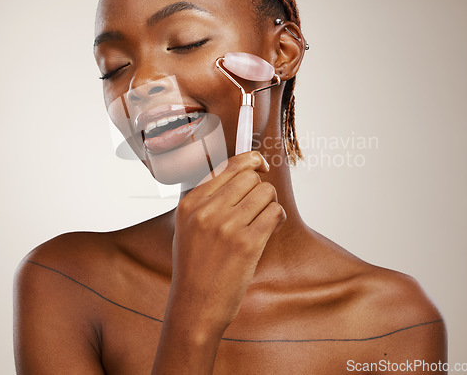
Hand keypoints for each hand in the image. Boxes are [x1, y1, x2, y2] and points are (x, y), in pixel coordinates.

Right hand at [168, 151, 285, 336]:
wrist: (194, 306)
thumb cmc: (194, 266)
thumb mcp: (188, 226)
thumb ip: (208, 198)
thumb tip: (243, 172)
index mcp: (190, 203)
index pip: (229, 166)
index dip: (252, 161)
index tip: (261, 166)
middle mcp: (207, 210)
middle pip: (251, 176)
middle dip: (260, 188)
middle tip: (259, 205)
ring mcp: (227, 226)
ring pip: (266, 191)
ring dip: (270, 203)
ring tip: (263, 219)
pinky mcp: (247, 244)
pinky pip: (275, 212)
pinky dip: (278, 218)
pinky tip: (270, 229)